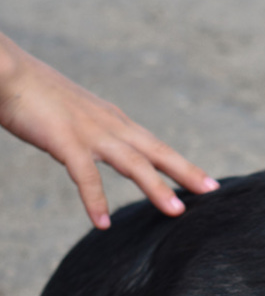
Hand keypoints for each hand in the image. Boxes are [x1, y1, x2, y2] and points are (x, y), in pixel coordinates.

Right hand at [0, 36, 218, 228]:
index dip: (183, 164)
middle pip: (157, 151)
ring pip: (133, 163)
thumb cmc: (36, 96)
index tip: (208, 182)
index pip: (156, 146)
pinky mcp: (64, 139)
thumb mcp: (76, 117)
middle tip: (212, 192)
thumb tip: (100, 154)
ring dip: (156, 187)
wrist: (7, 72)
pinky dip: (94, 199)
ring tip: (176, 212)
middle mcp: (110, 125)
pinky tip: (102, 223)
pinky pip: (84, 175)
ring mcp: (89, 132)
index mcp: (114, 121)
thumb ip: (92, 136)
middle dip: (186, 172)